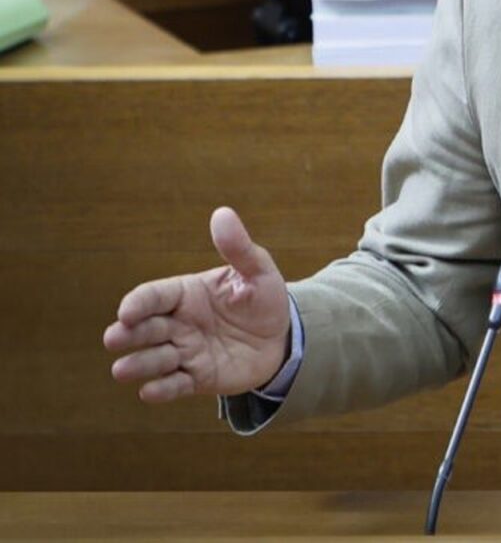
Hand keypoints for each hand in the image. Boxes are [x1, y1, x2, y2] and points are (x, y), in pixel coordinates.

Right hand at [103, 207, 290, 402]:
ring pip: (153, 360)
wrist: (280, 338)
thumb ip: (238, 248)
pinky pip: (173, 386)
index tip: (128, 311)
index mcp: (184, 294)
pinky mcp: (196, 379)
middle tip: (115, 338)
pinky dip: (161, 390)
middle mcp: (177, 324)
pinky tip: (150, 391)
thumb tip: (222, 213)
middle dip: (127, 334)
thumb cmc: (262, 299)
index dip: (137, 303)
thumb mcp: (257, 271)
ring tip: (122, 370)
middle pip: (144, 329)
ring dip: (138, 364)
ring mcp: (184, 352)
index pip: (152, 296)